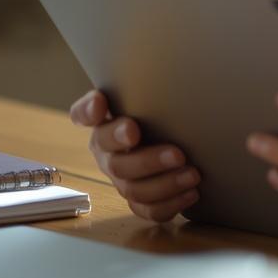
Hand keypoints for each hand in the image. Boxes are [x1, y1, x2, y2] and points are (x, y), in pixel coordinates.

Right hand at [69, 90, 200, 222]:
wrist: (176, 138)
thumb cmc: (162, 111)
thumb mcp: (153, 95)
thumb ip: (144, 84)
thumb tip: (147, 66)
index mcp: (103, 123)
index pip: (83, 114)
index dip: (89, 112)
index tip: (110, 110)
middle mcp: (108, 153)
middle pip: (117, 163)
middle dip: (149, 160)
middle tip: (178, 153)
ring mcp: (122, 180)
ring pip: (134, 190)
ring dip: (165, 184)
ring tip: (193, 173)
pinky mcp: (140, 200)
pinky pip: (148, 210)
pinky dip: (171, 204)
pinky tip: (192, 192)